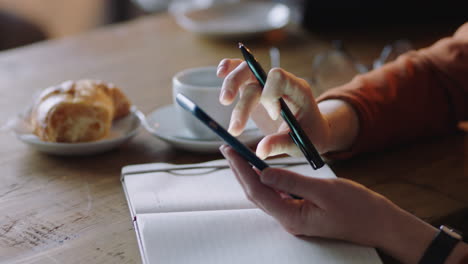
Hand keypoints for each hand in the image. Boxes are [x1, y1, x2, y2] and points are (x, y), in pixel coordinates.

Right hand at [217, 59, 357, 158]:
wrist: (310, 130)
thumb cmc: (309, 135)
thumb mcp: (300, 143)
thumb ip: (279, 144)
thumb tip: (259, 151)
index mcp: (297, 89)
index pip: (279, 78)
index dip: (271, 95)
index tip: (274, 116)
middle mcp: (280, 82)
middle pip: (256, 73)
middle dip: (241, 89)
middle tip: (229, 108)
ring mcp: (265, 83)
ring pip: (245, 71)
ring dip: (231, 83)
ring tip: (224, 102)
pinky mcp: (254, 88)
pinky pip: (240, 71)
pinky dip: (229, 68)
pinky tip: (220, 72)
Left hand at [219, 144, 438, 263]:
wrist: (379, 223)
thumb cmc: (358, 208)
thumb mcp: (325, 190)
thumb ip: (292, 182)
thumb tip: (262, 173)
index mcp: (292, 218)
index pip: (257, 191)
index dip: (241, 170)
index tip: (229, 151)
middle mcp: (289, 220)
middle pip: (256, 194)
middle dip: (240, 171)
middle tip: (227, 149)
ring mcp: (294, 217)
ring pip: (265, 194)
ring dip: (251, 175)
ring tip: (239, 156)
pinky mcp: (301, 211)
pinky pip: (277, 194)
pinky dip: (267, 180)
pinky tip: (262, 168)